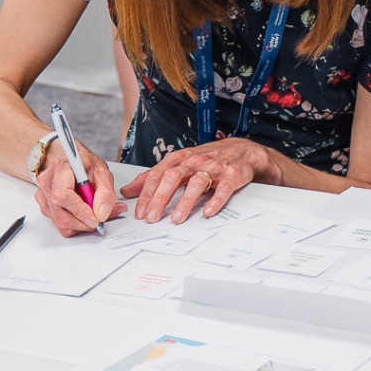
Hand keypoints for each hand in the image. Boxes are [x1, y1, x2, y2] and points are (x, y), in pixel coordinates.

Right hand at [34, 139, 121, 236]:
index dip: (79, 210)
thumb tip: (102, 213)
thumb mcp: (102, 173)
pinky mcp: (45, 206)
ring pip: (59, 222)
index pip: (62, 195)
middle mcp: (47, 182)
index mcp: (60, 169)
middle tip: (98, 219)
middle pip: (60, 214)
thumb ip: (105, 193)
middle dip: (83, 222)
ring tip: (92, 215)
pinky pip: (58, 224)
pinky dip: (74, 225)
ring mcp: (43, 195)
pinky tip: (82, 216)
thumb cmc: (86, 165)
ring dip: (80, 225)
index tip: (94, 216)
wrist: (74, 163)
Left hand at [120, 137, 281, 223]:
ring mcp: (214, 168)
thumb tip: (128, 191)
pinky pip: (223, 189)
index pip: (158, 174)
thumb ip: (154, 177)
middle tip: (152, 218)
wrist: (242, 151)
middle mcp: (195, 161)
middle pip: (173, 177)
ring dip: (185, 202)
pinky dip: (215, 201)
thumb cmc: (207, 160)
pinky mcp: (231, 175)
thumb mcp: (179, 164)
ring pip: (197, 183)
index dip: (147, 193)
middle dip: (161, 198)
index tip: (140, 211)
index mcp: (180, 159)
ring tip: (177, 219)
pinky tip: (207, 212)